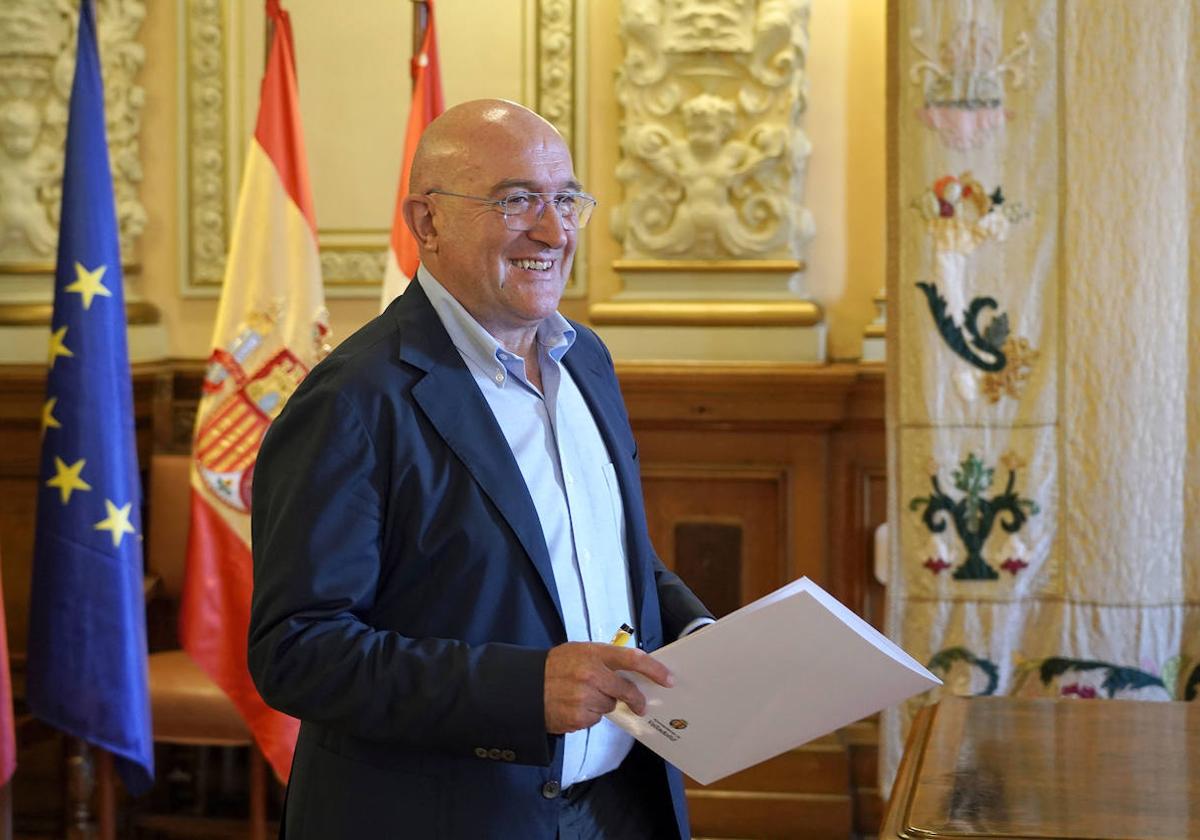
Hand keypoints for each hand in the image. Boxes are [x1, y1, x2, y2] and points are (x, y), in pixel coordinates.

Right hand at [543, 642, 673, 733]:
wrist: (526, 686)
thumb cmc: (555, 666)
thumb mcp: (579, 651)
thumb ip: (605, 658)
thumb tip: (632, 672)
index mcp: (593, 653)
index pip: (632, 659)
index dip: (654, 669)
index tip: (668, 678)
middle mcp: (591, 674)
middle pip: (626, 690)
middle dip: (636, 698)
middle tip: (641, 704)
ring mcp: (585, 697)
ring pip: (610, 705)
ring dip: (604, 704)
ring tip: (584, 696)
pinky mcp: (579, 717)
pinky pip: (596, 718)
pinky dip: (590, 715)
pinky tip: (576, 706)